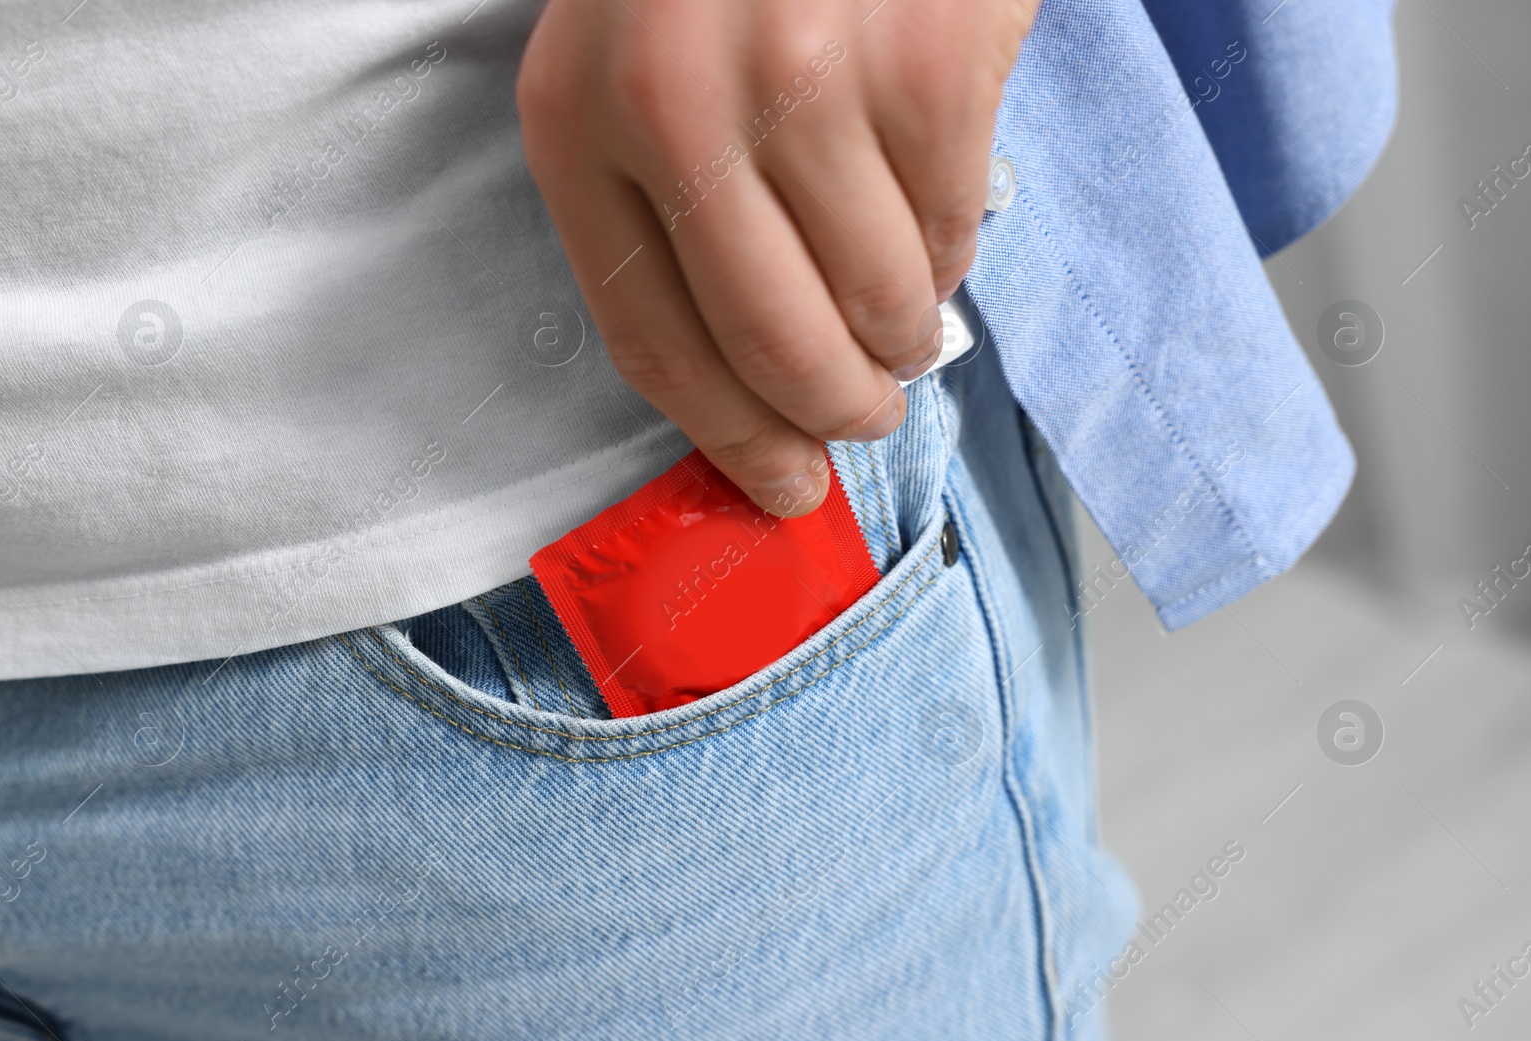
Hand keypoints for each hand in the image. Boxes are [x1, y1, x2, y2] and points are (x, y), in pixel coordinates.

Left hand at [518, 0, 1036, 514]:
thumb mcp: (638, 65)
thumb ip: (670, 211)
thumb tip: (761, 391)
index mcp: (576, 115)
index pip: (650, 336)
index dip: (728, 439)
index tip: (783, 489)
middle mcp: (676, 102)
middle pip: (770, 346)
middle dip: (836, 414)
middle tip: (868, 421)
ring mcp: (805, 78)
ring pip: (880, 302)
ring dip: (905, 339)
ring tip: (907, 319)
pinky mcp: (926, 61)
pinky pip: (954, 228)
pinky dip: (954, 251)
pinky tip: (933, 214)